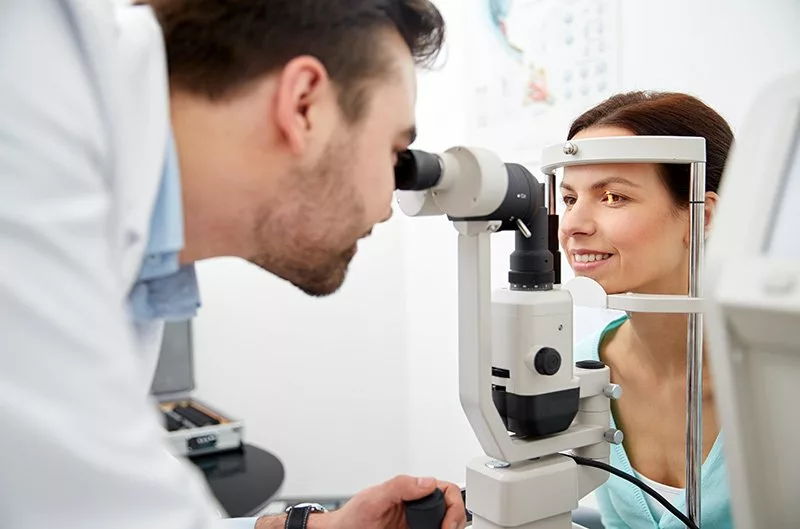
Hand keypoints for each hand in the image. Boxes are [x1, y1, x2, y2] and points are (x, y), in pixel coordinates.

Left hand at [327, 475, 466, 528]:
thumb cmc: (351, 517)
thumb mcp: (372, 498)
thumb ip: (399, 486)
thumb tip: (427, 482)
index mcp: (411, 492)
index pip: (446, 491)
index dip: (453, 507)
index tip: (447, 524)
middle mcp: (416, 507)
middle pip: (451, 509)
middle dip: (455, 521)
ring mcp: (416, 523)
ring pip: (444, 523)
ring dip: (448, 527)